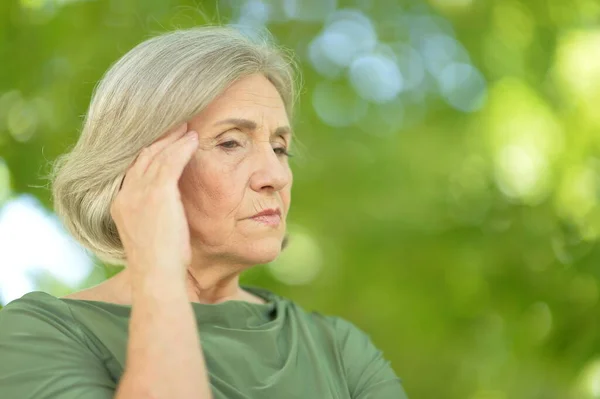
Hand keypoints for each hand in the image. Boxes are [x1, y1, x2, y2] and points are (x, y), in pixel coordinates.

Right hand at [110, 123, 198, 278]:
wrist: (157, 275)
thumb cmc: (160, 262)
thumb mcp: (150, 232)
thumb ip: (152, 213)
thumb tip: (168, 207)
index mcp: (121, 203)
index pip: (135, 168)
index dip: (150, 151)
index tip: (163, 141)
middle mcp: (126, 194)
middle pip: (144, 156)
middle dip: (161, 139)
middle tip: (176, 125)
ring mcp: (140, 193)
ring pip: (157, 155)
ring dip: (174, 139)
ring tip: (187, 128)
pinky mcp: (158, 194)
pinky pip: (171, 162)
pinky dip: (182, 148)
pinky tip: (193, 139)